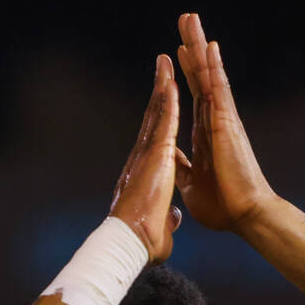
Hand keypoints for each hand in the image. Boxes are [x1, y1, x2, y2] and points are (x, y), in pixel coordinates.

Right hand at [109, 54, 183, 263]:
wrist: (131, 241)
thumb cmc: (143, 240)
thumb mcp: (161, 225)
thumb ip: (167, 217)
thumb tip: (173, 216)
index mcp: (146, 175)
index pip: (155, 142)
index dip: (159, 122)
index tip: (163, 106)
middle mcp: (143, 158)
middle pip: (153, 120)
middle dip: (159, 94)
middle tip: (162, 70)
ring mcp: (148, 153)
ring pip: (157, 114)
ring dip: (162, 87)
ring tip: (165, 63)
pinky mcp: (156, 153)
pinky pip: (164, 120)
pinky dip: (167, 100)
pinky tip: (171, 80)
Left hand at [175, 13, 277, 232]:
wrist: (243, 216)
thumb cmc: (223, 206)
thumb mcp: (190, 184)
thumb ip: (183, 168)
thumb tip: (174, 161)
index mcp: (205, 136)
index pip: (192, 98)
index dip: (183, 75)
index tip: (176, 55)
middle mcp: (214, 122)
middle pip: (200, 78)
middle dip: (191, 49)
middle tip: (185, 21)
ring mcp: (221, 120)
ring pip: (208, 75)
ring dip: (199, 47)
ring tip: (190, 20)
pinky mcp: (226, 123)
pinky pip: (218, 89)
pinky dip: (213, 66)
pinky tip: (208, 46)